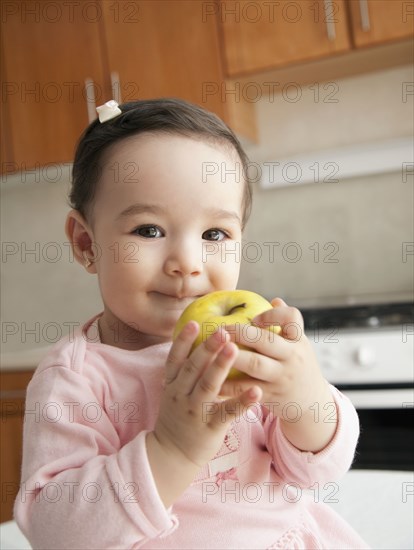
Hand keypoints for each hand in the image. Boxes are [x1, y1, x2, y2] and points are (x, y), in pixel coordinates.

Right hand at [147, 321, 261, 506]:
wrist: (172, 454)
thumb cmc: (178, 417)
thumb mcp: (174, 392)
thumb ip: (184, 371)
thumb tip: (199, 344)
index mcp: (172, 384)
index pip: (175, 358)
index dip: (183, 340)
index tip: (194, 322)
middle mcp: (180, 395)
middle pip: (193, 367)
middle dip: (207, 348)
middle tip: (222, 330)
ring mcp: (194, 411)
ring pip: (207, 386)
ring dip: (221, 366)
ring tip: (235, 349)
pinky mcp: (209, 427)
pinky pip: (227, 412)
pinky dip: (241, 402)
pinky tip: (256, 391)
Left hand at [220, 298, 336, 451]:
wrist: (310, 404)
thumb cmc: (297, 365)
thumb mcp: (298, 345)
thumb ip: (287, 325)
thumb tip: (274, 300)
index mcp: (298, 341)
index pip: (292, 318)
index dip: (272, 314)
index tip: (255, 317)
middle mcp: (292, 358)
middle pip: (267, 341)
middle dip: (241, 333)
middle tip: (220, 328)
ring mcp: (281, 377)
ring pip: (254, 365)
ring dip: (232, 356)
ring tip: (213, 348)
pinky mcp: (270, 396)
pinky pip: (245, 389)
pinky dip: (227, 384)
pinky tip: (212, 376)